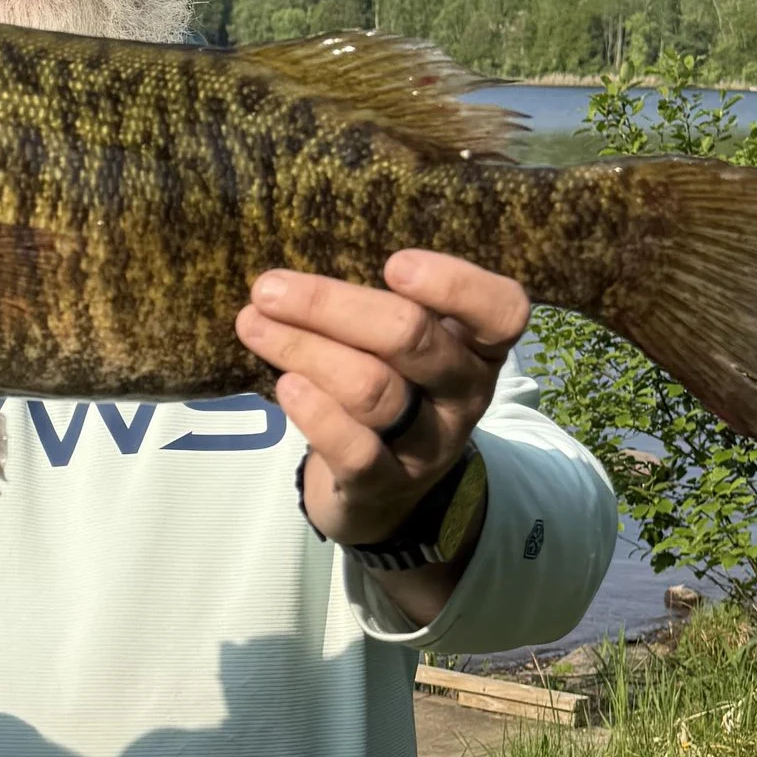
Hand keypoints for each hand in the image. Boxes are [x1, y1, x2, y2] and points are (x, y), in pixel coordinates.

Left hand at [234, 250, 528, 554]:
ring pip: (372, 389)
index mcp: (478, 347)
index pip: (502, 311)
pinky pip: (355, 450)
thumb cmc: (391, 389)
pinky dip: (317, 413)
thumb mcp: (404, 348)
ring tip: (254, 325)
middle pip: (413, 339)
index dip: (455, 285)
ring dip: (305, 350)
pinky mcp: (386, 485)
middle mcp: (464, 393)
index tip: (393, 264)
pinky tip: (285, 384)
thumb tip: (295, 274)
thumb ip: (376, 309)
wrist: (383, 492)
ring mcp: (429, 444)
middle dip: (333, 306)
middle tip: (269, 287)